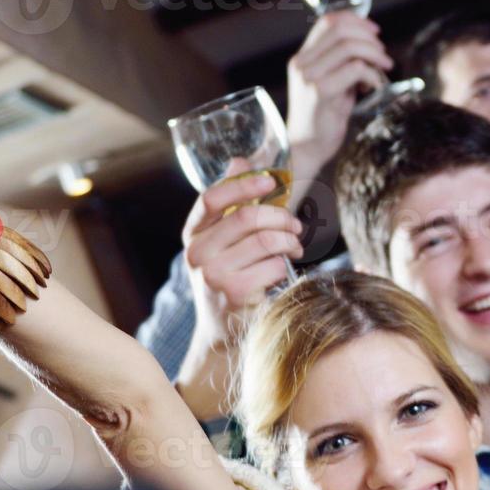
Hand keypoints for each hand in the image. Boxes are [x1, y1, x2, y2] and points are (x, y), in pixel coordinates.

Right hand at [181, 167, 303, 348]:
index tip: (270, 182)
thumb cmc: (229, 275)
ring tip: (295, 246)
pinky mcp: (236, 294)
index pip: (211, 198)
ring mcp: (214, 275)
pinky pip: (274, 265)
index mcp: (192, 234)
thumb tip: (240, 160)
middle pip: (247, 217)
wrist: (222, 329)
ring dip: (290, 240)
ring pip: (266, 240)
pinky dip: (287, 264)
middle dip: (281, 216)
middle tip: (296, 224)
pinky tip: (285, 269)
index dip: (242, 184)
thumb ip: (231, 203)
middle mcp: (197, 253)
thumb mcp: (222, 240)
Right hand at [285, 11, 393, 179]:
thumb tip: (370, 46)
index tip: (374, 31)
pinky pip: (355, 69)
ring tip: (384, 67)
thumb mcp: (330, 83)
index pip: (327, 21)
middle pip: (340, 30)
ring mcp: (310, 77)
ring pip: (349, 47)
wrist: (306, 147)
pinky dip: (372, 74)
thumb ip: (342, 64)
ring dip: (374, 54)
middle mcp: (302, 63)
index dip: (355, 20)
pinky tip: (374, 86)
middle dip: (369, 37)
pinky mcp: (321, 92)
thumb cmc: (323, 117)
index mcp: (303, 58)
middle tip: (383, 53)